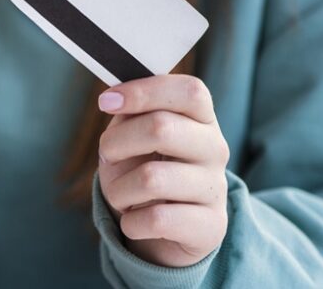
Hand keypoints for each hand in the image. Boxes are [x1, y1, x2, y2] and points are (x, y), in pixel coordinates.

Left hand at [96, 75, 229, 266]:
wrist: (162, 232)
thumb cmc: (143, 171)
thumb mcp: (132, 137)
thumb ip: (129, 114)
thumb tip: (115, 99)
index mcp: (201, 118)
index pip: (189, 91)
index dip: (144, 91)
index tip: (106, 102)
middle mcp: (215, 149)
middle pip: (161, 128)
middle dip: (117, 142)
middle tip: (107, 156)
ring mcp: (216, 188)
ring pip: (151, 179)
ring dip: (119, 190)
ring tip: (122, 196)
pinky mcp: (211, 226)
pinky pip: (157, 220)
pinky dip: (131, 222)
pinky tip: (135, 222)